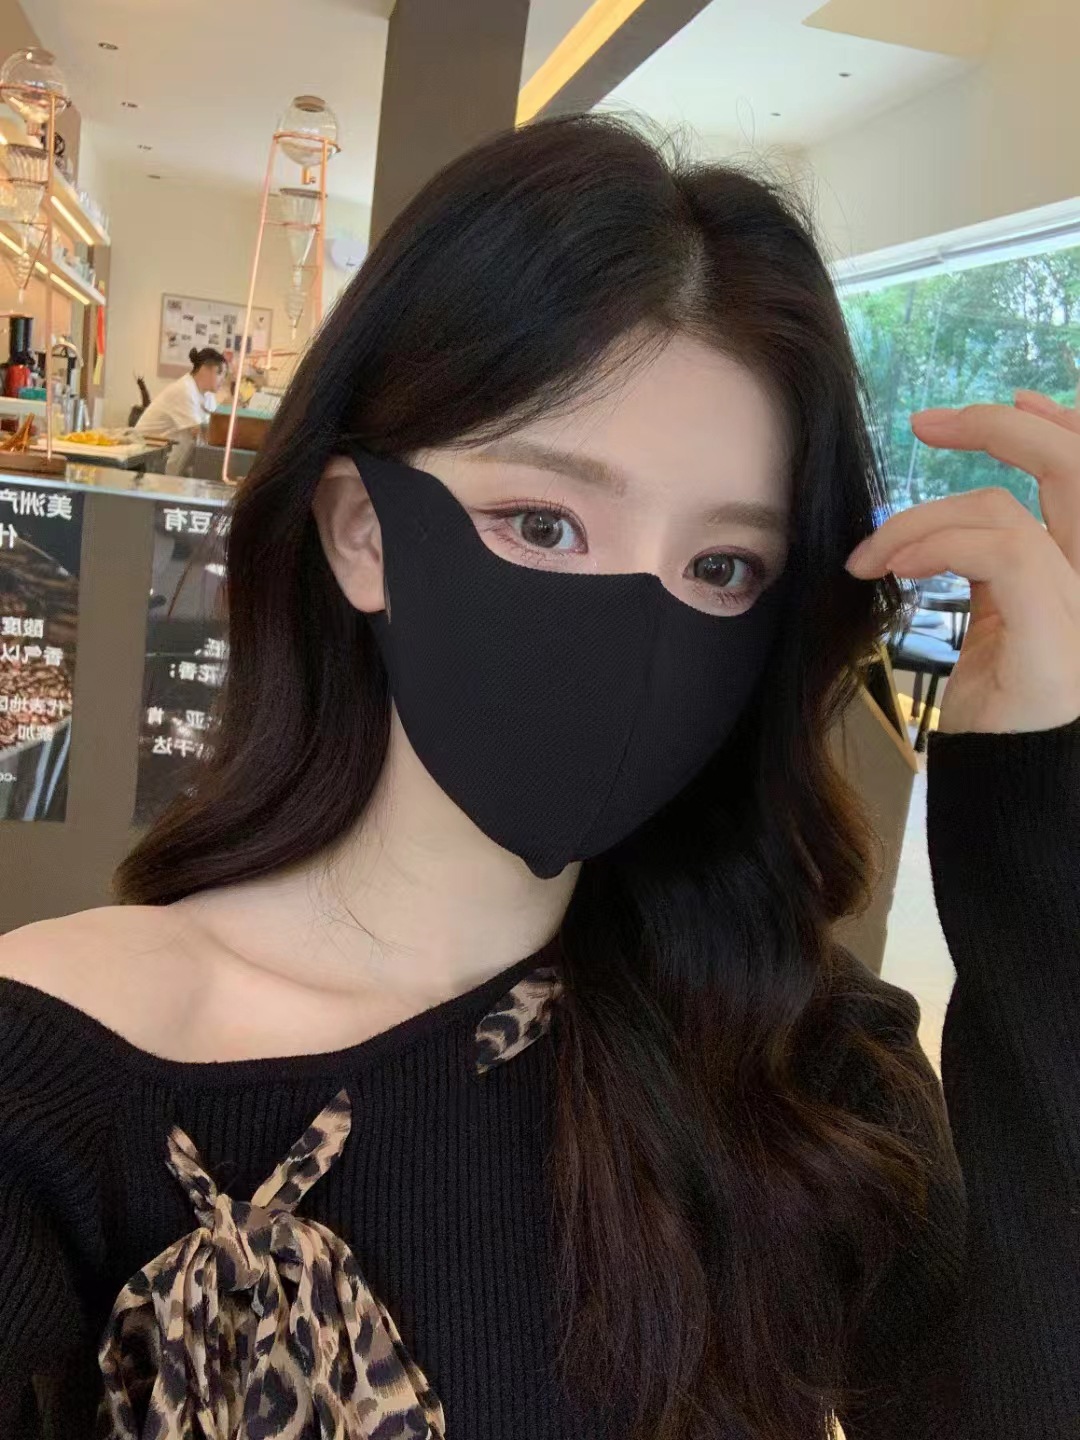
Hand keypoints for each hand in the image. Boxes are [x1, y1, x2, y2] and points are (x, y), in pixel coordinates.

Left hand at [845, 391, 1079, 735]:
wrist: (1009, 784)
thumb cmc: (997, 704)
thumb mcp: (998, 614)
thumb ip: (996, 559)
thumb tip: (957, 512)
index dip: (1059, 424)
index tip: (1006, 402)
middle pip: (1078, 466)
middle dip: (1000, 428)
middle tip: (925, 424)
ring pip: (1009, 509)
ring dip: (922, 519)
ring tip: (873, 556)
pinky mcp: (1059, 638)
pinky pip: (1002, 553)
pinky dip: (935, 547)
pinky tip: (896, 568)